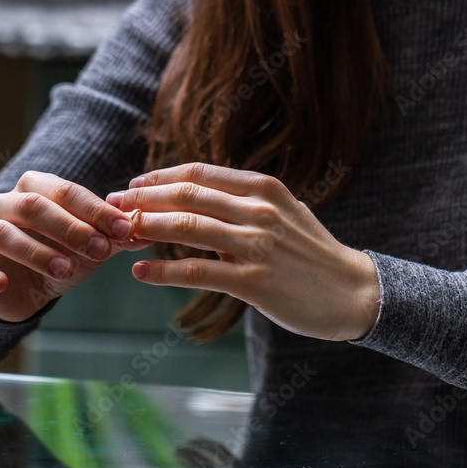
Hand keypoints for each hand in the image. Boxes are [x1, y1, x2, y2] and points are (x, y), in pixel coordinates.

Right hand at [0, 171, 152, 322]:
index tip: (125, 229)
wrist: (22, 291)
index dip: (96, 210)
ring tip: (64, 270)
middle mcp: (3, 205)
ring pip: (2, 233)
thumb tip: (146, 230)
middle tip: (100, 250)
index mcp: (34, 190)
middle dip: (70, 227)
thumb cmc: (58, 258)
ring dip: (36, 251)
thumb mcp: (90, 248)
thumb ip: (115, 237)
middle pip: (32, 205)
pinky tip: (2, 284)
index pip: (66, 191)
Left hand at [107, 163, 380, 341]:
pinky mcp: (255, 280)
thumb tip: (197, 202)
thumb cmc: (312, 255)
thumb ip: (244, 203)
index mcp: (264, 188)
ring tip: (118, 235)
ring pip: (187, 228)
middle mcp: (259, 210)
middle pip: (187, 196)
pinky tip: (141, 273)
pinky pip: (198, 272)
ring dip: (145, 230)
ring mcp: (257, 245)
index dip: (159, 178)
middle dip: (143, 199)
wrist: (353, 293)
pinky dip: (164, 271)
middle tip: (112, 207)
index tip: (132, 186)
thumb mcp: (283, 213)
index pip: (199, 174)